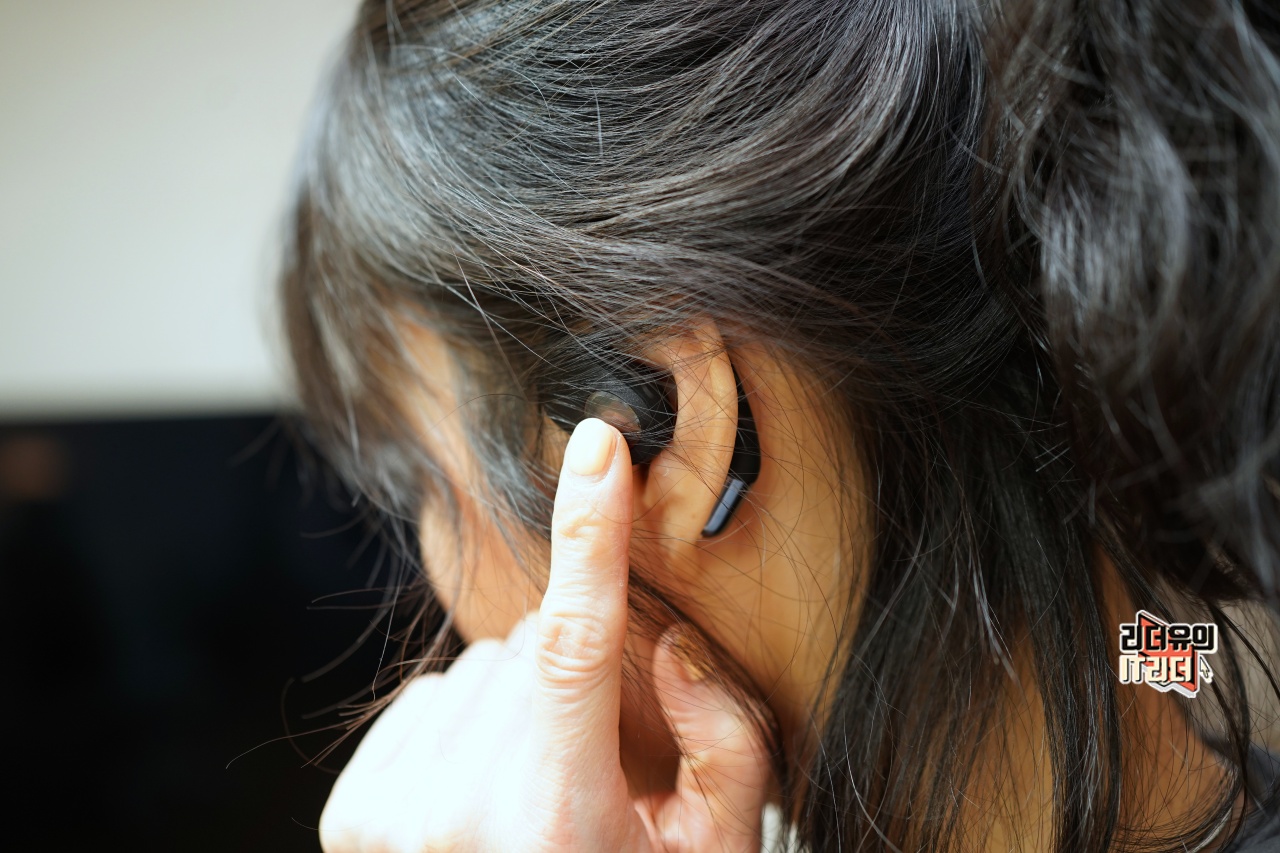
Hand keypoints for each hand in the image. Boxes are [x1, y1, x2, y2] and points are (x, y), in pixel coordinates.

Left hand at [317, 417, 774, 852]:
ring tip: (542, 794)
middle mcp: (452, 816)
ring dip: (523, 704)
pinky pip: (435, 697)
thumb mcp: (718, 849)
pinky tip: (491, 791)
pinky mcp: (353, 813)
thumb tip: (667, 641)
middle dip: (579, 682)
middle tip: (601, 770)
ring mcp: (390, 816)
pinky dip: (470, 723)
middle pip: (535, 649)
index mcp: (551, 820)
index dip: (591, 533)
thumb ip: (725, 737)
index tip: (601, 448)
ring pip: (483, 668)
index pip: (574, 642)